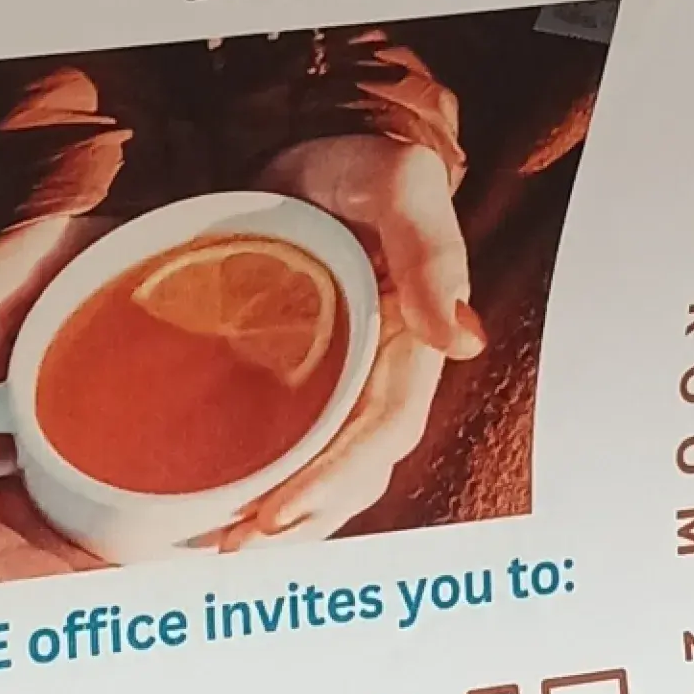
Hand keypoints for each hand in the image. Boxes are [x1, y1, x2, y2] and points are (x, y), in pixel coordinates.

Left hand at [208, 135, 482, 546]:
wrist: (308, 148)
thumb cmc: (359, 163)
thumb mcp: (398, 184)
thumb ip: (431, 248)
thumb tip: (464, 339)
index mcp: (413, 342)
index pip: (382, 429)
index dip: (334, 478)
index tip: (278, 512)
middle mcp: (382, 373)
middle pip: (355, 469)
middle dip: (304, 516)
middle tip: (236, 544)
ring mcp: (345, 383)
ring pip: (330, 470)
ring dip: (290, 518)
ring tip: (230, 544)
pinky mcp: (306, 383)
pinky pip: (299, 447)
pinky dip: (273, 485)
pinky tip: (229, 508)